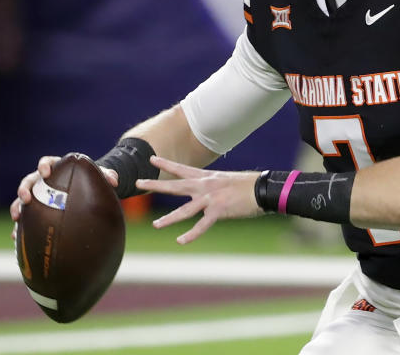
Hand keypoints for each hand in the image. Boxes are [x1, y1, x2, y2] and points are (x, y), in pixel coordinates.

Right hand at [9, 155, 117, 239]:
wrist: (87, 190)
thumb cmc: (91, 179)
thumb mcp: (100, 175)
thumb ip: (106, 175)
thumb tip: (114, 181)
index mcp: (57, 167)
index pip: (47, 162)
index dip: (44, 166)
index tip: (46, 172)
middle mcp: (43, 181)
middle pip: (29, 181)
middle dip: (24, 188)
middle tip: (26, 197)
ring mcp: (37, 195)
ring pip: (21, 199)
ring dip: (17, 207)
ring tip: (16, 217)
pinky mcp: (36, 210)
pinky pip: (25, 217)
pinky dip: (20, 226)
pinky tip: (17, 237)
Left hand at [138, 156, 261, 244]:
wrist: (262, 189)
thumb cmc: (247, 186)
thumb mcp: (226, 181)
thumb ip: (213, 186)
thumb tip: (207, 192)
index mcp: (206, 177)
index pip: (181, 169)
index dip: (165, 164)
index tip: (151, 159)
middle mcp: (205, 186)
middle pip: (175, 185)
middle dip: (155, 185)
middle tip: (137, 183)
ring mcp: (210, 198)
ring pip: (184, 210)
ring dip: (169, 219)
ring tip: (156, 225)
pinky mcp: (218, 211)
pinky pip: (201, 225)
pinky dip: (191, 234)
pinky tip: (181, 241)